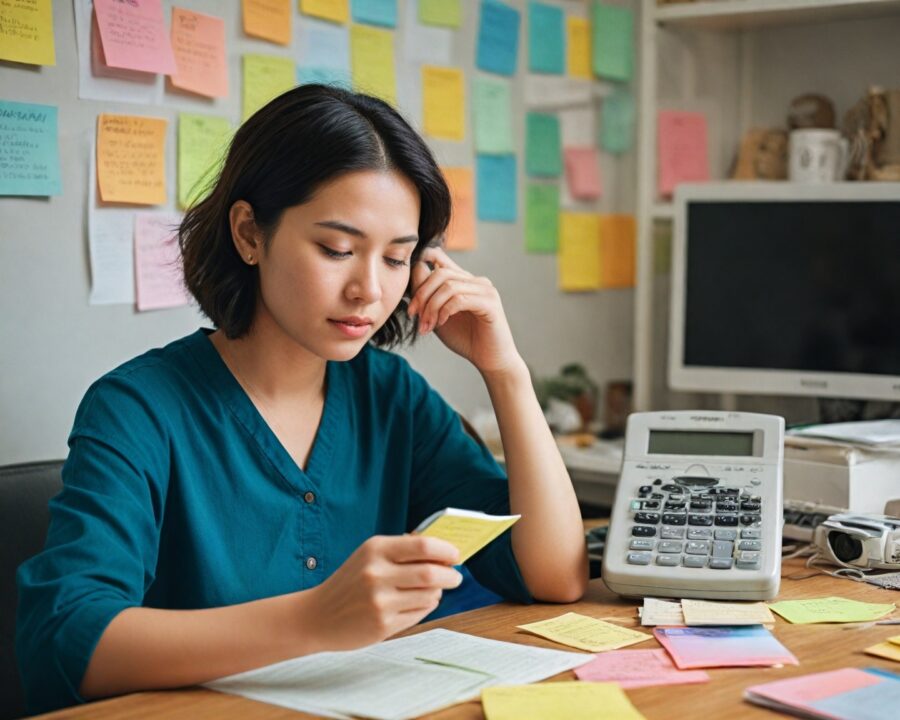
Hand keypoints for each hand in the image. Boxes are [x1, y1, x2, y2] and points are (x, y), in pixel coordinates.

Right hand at [305, 535, 461, 650]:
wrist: (318, 615)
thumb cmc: (350, 581)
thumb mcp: (370, 555)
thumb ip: (403, 549)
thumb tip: (441, 549)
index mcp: (375, 549)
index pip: (423, 546)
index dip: (446, 551)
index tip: (456, 555)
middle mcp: (377, 573)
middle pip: (431, 573)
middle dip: (450, 575)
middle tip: (455, 577)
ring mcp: (379, 601)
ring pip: (429, 595)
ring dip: (437, 592)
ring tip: (432, 590)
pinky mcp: (382, 625)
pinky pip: (419, 614)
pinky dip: (426, 607)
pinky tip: (418, 603)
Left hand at [408, 247, 522, 375]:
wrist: (489, 359)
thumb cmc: (465, 338)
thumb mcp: (438, 315)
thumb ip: (428, 297)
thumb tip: (412, 276)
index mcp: (463, 279)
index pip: (437, 257)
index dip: (417, 274)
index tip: (411, 305)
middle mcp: (475, 280)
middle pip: (439, 273)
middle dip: (421, 295)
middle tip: (413, 316)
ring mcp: (485, 289)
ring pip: (448, 286)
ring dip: (431, 307)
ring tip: (426, 326)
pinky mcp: (490, 303)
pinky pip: (460, 299)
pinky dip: (445, 311)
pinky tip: (441, 323)